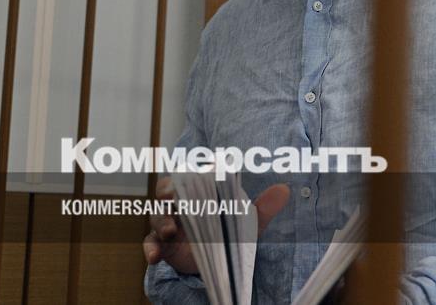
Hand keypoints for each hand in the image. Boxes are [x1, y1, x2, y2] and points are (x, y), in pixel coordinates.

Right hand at [143, 177, 291, 274]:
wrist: (220, 256)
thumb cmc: (229, 229)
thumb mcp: (247, 221)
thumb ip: (263, 206)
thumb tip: (285, 190)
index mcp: (196, 192)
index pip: (183, 177)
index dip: (180, 178)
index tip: (181, 181)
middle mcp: (179, 204)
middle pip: (165, 195)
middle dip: (167, 196)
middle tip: (172, 201)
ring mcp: (168, 224)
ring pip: (157, 218)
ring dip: (161, 223)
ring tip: (170, 232)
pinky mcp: (163, 245)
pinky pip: (150, 244)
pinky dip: (150, 249)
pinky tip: (154, 257)